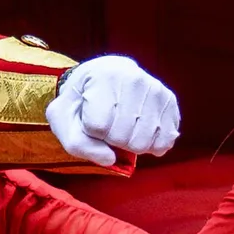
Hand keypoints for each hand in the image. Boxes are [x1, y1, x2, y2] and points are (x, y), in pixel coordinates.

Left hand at [50, 55, 182, 168]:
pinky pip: (164, 141)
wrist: (106, 74)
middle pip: (122, 137)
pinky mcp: (169, 101)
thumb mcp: (63, 117)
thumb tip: (111, 159)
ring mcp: (155, 90)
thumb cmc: (82, 100)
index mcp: (103, 77)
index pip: (96, 127)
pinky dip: (151, 145)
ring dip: (130, 143)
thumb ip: (77, 144)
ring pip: (143, 143)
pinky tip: (142, 131)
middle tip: (108, 122)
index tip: (90, 115)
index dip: (90, 131)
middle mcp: (134, 80)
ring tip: (124, 125)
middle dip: (110, 138)